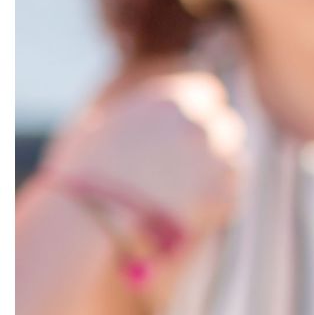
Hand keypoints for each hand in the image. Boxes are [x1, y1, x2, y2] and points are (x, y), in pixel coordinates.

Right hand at [56, 68, 245, 247]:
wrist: (87, 221)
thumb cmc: (80, 179)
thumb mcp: (101, 129)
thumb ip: (136, 119)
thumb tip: (143, 127)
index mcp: (172, 99)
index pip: (207, 93)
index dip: (201, 114)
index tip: (191, 134)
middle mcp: (200, 122)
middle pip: (226, 127)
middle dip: (213, 147)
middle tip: (193, 172)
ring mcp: (215, 157)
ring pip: (232, 163)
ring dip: (216, 178)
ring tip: (188, 202)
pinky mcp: (221, 195)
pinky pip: (231, 197)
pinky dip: (216, 208)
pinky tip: (192, 220)